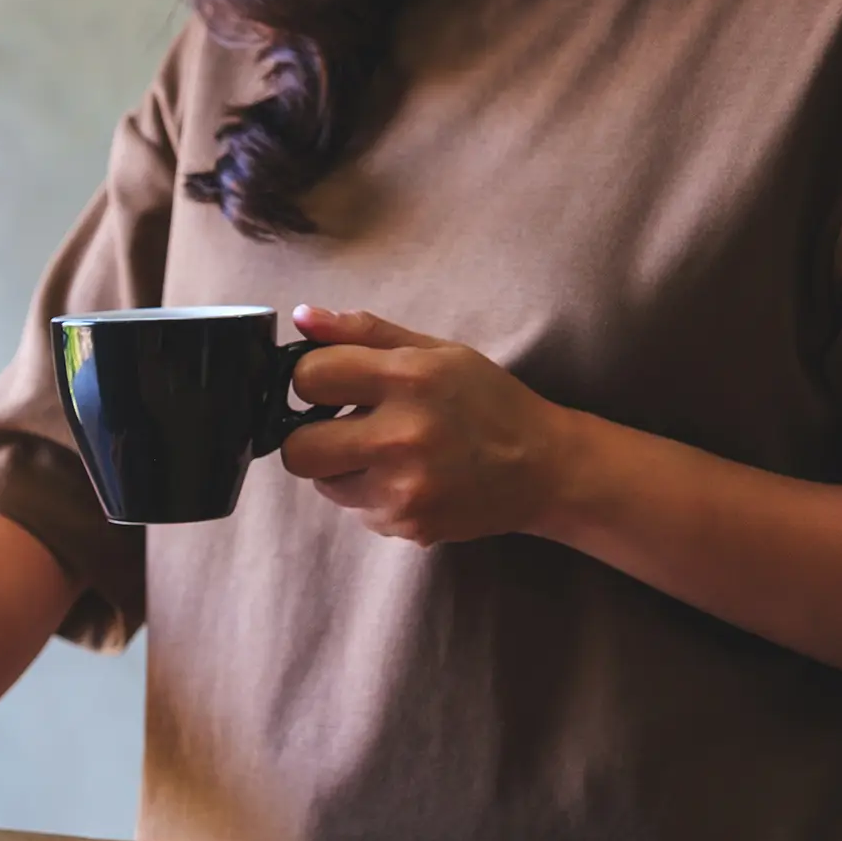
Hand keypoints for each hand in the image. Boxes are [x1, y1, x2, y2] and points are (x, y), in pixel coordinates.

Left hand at [280, 305, 574, 546]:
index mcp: (409, 378)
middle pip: (297, 449)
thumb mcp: (435, 351)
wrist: (544, 467)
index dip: (312, 379)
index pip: (309, 376)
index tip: (329, 385)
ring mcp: (404, 487)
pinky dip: (371, 494)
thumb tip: (300, 317)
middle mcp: (403, 435)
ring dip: (341, 468)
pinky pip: (356, 509)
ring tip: (385, 453)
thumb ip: (363, 333)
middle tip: (342, 428)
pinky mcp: (406, 523)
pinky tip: (408, 478)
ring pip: (322, 483)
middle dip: (310, 437)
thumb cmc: (487, 401)